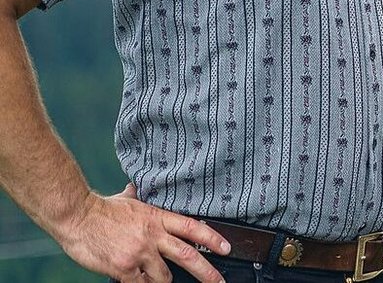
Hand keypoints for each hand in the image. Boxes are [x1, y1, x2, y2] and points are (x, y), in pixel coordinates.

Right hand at [53, 184, 229, 282]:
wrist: (76, 216)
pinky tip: (139, 281)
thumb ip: (139, 199)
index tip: (227, 248)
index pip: (193, 228)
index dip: (213, 239)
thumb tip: (137, 188)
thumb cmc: (100, 209)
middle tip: (219, 281)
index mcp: (157, 218)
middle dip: (207, 272)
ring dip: (164, 281)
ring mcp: (139, 253)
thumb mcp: (128, 199)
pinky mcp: (124, 268)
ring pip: (164, 277)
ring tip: (159, 280)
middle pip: (188, 256)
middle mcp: (153, 236)